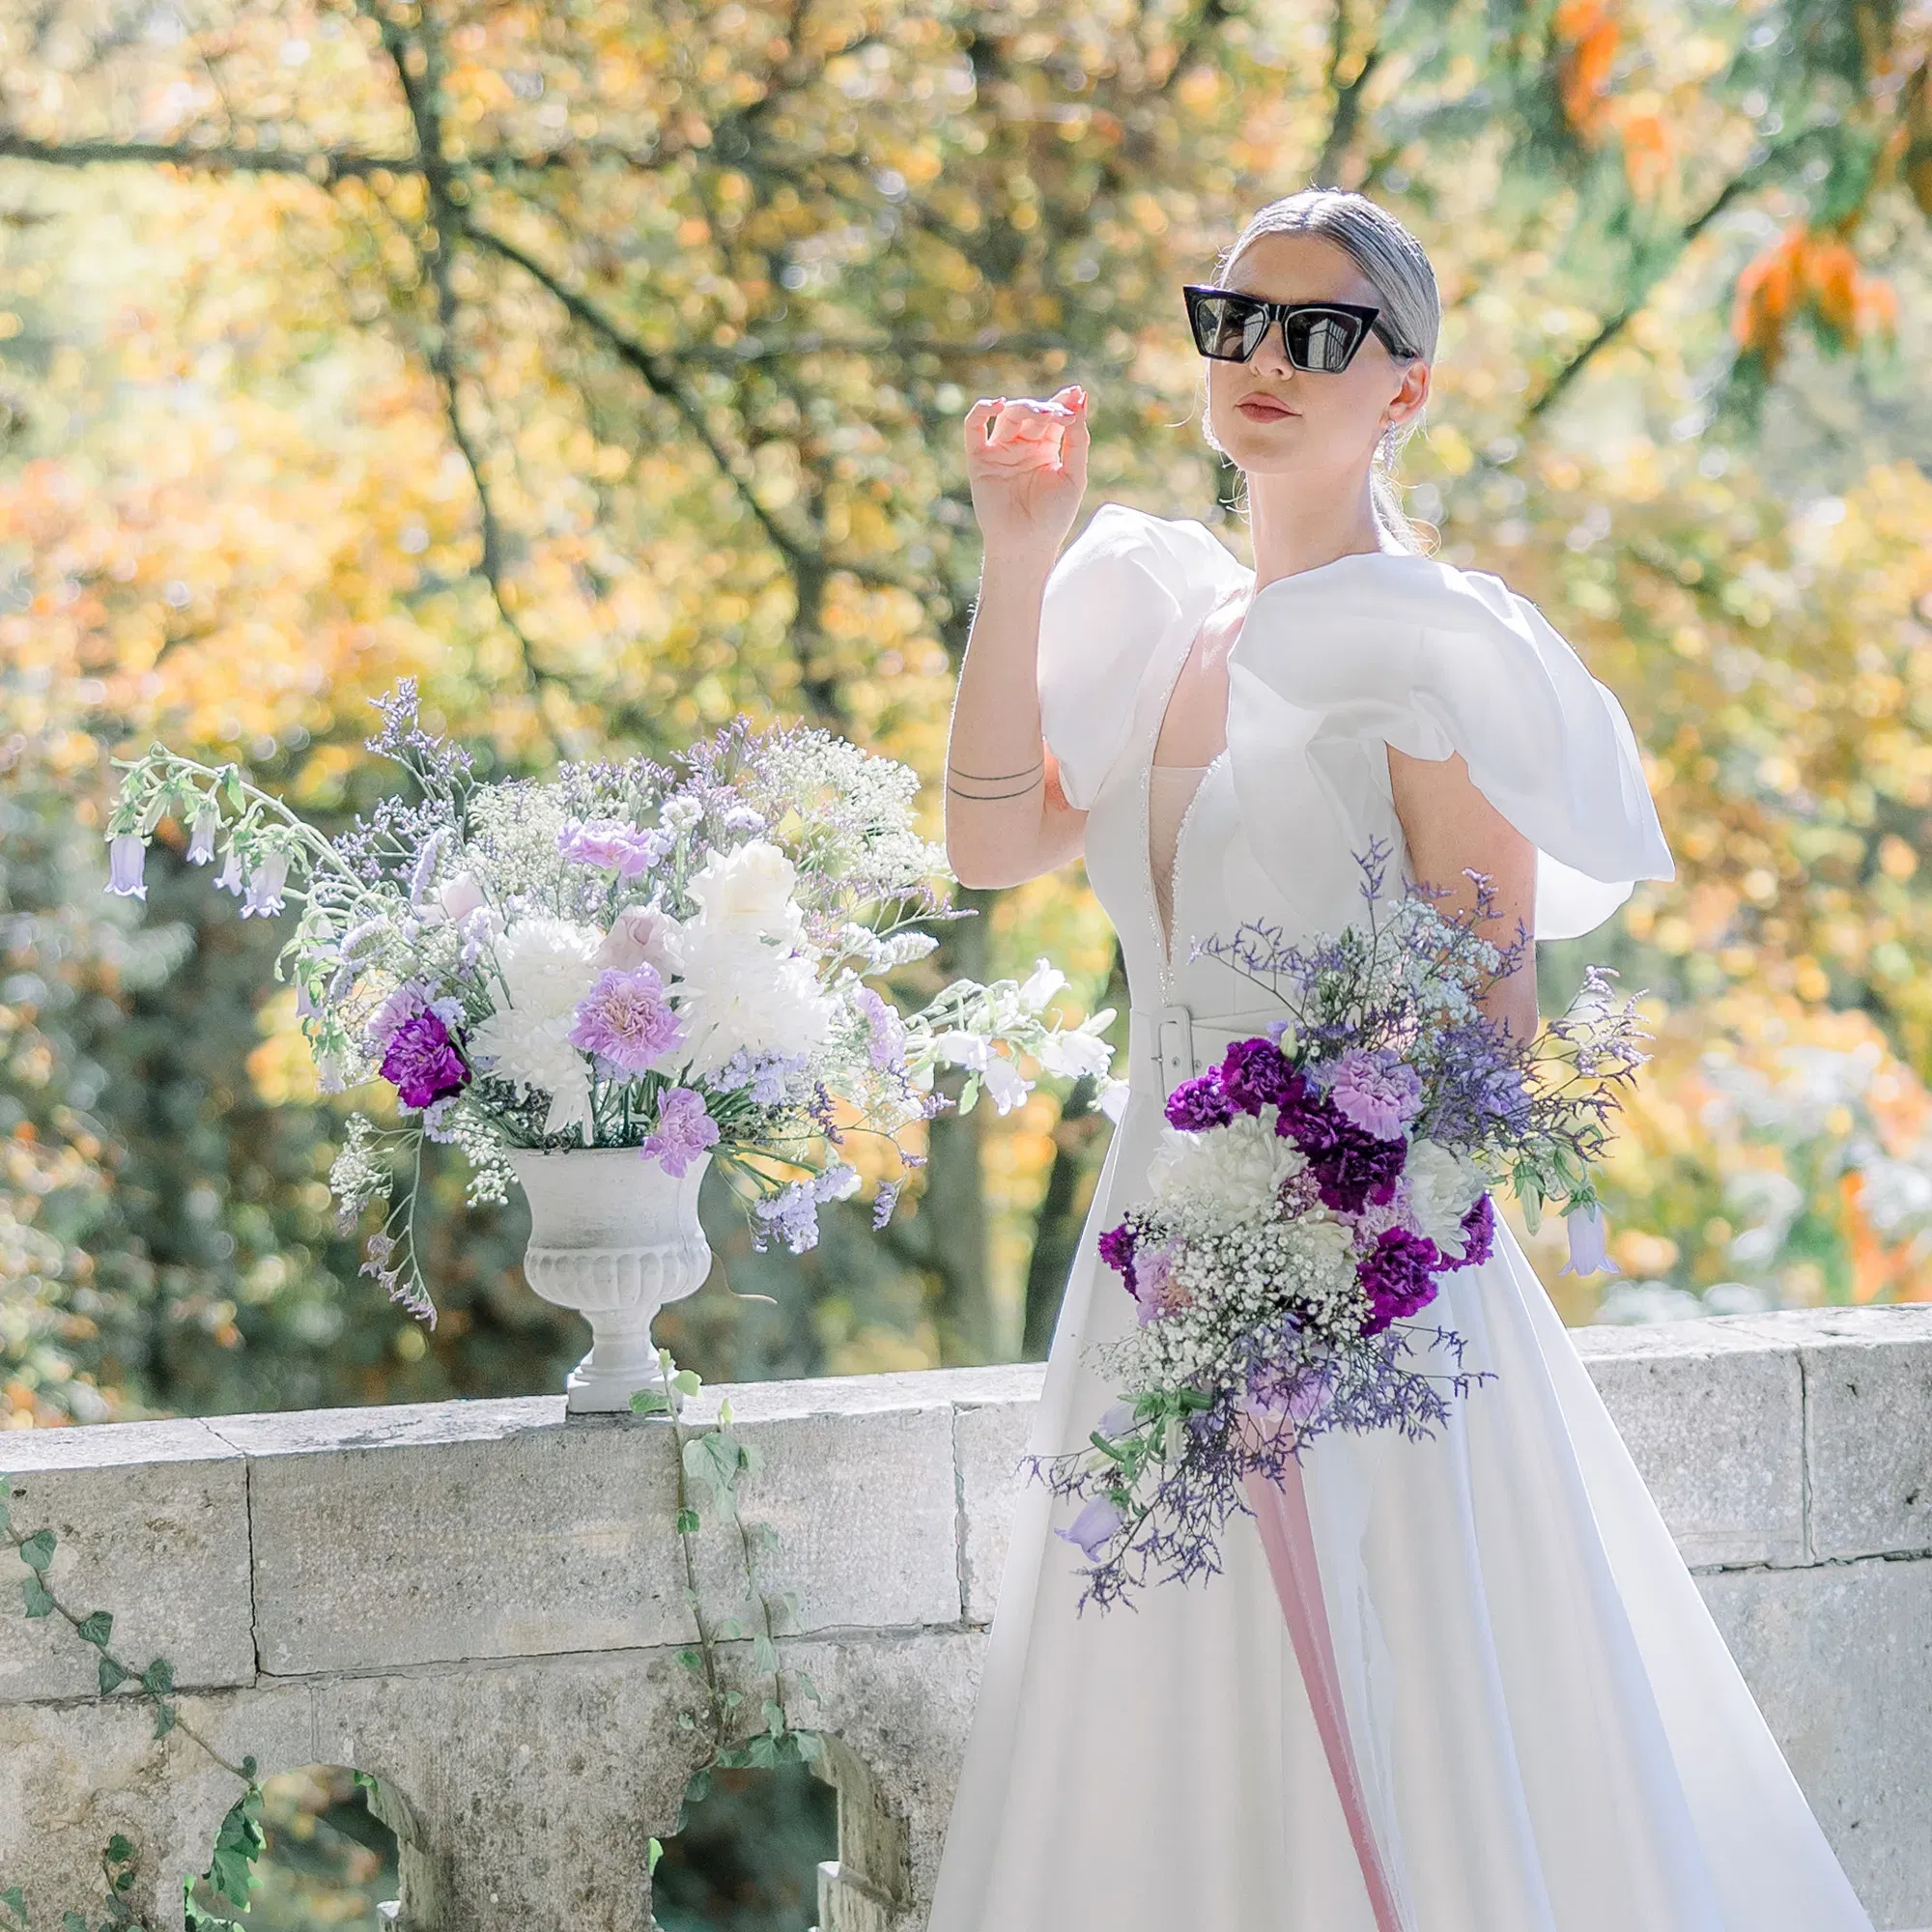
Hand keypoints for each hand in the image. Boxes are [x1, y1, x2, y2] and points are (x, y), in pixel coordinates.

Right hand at [963, 384, 1088, 565]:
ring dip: (1024, 408)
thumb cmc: (1053, 517)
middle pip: (1032, 413)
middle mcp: (1022, 446)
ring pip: (1008, 415)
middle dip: (1047, 409)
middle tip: (1061, 414)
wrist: (1027, 545)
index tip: (1077, 394)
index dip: (1064, 402)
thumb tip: (1080, 401)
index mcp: (1047, 449)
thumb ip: (1077, 440)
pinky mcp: (979, 459)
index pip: (1054, 416)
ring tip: (1042, 414)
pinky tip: (997, 405)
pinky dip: (981, 410)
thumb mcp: (1075, 475)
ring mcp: (1000, 451)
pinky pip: (973, 427)